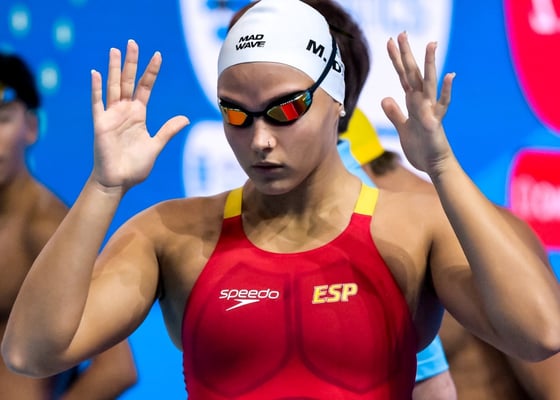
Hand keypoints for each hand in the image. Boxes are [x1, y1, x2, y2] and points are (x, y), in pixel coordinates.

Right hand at [90, 39, 188, 190]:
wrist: (118, 181)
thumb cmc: (135, 166)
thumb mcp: (156, 146)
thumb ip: (168, 131)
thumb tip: (185, 118)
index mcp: (139, 115)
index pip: (146, 87)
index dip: (151, 72)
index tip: (158, 55)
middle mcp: (125, 111)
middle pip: (129, 81)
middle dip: (131, 62)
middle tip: (132, 42)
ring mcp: (111, 116)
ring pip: (113, 86)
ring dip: (113, 68)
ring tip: (115, 50)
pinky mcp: (100, 124)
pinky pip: (97, 103)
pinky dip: (96, 88)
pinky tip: (96, 73)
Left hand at [381, 32, 454, 176]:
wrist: (434, 165)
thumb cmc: (421, 147)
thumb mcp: (402, 128)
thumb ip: (395, 113)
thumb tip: (385, 98)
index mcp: (414, 102)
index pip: (403, 76)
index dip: (396, 60)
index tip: (390, 41)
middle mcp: (423, 102)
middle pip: (413, 74)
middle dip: (407, 54)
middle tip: (401, 33)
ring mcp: (431, 111)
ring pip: (429, 84)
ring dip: (430, 64)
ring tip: (431, 44)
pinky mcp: (435, 124)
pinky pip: (441, 106)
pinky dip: (447, 91)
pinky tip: (451, 76)